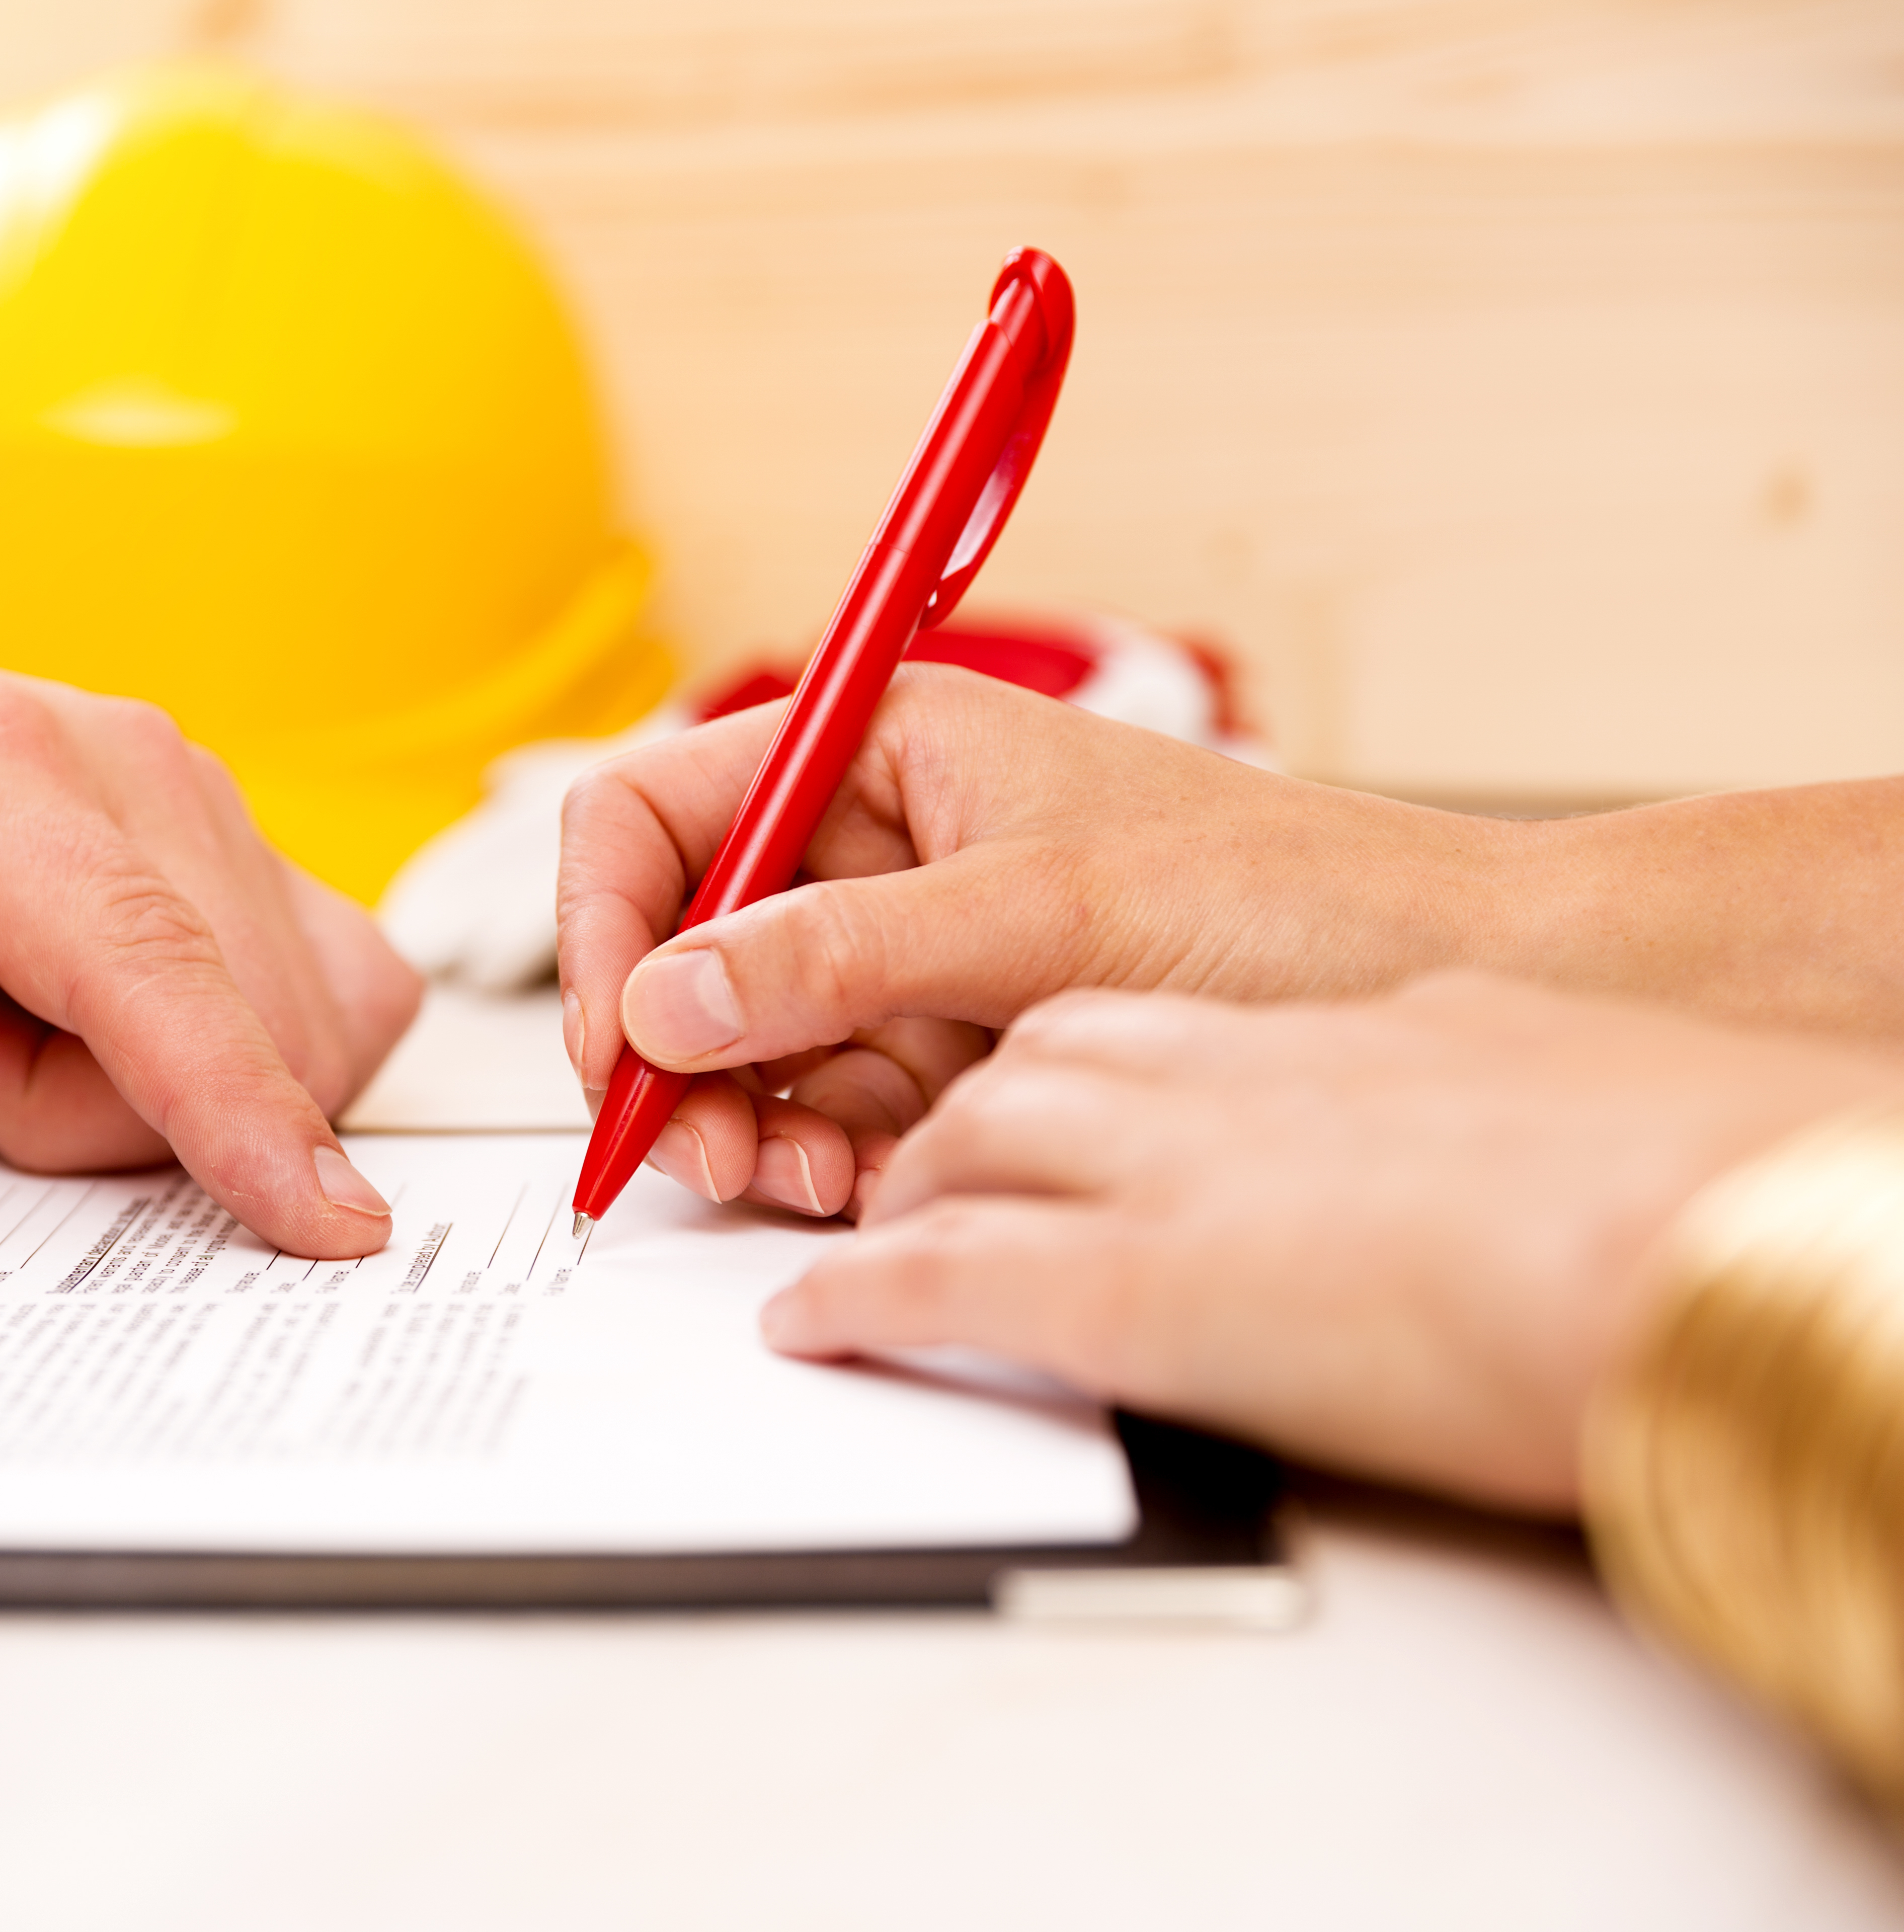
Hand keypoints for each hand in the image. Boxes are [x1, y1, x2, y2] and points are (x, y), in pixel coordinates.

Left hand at [0, 624, 422, 1264]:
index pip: (147, 951)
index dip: (238, 1097)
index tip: (323, 1223)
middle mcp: (124, 759)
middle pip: (236, 1015)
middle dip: (99, 1116)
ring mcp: (190, 800)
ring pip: (289, 1021)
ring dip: (148, 1089)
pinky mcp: (222, 855)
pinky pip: (312, 997)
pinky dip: (222, 1062)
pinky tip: (77, 1028)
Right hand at [556, 666, 1903, 1219]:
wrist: (1433, 982)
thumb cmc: (1284, 895)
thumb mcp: (1045, 913)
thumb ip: (845, 952)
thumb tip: (670, 994)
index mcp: (879, 748)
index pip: (658, 814)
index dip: (608, 922)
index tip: (619, 1032)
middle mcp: (871, 846)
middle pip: (679, 945)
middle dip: (675, 1053)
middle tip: (700, 1148)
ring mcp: (902, 955)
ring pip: (741, 1045)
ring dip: (747, 1123)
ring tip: (807, 1178)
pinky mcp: (942, 1048)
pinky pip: (821, 1109)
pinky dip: (819, 1159)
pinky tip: (861, 1187)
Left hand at [758, 971, 1903, 1510]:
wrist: (1694, 1229)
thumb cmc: (1654, 1179)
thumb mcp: (1516, 1098)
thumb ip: (1415, 1086)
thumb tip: (1402, 1112)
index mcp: (1319, 1041)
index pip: (1126, 1021)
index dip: (1047, 1065)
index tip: (1012, 1105)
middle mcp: (1223, 1080)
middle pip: (1018, 1071)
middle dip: (939, 1118)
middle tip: (892, 1168)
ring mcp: (1164, 1171)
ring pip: (960, 1144)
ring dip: (891, 1189)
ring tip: (851, 1238)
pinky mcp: (1129, 1285)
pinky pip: (934, 1276)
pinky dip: (853, 1295)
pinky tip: (808, 1319)